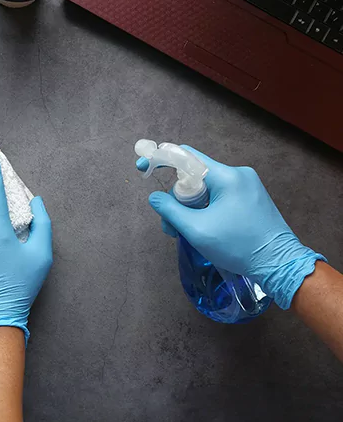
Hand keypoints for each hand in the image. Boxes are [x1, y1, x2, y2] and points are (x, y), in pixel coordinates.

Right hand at [137, 146, 325, 309]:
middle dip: (177, 198)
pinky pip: (219, 196)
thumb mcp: (197, 230)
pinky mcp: (251, 197)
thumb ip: (171, 211)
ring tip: (185, 233)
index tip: (143, 166)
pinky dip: (205, 209)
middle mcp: (238, 174)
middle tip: (170, 226)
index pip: (187, 156)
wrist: (280, 265)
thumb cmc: (238, 247)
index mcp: (227, 177)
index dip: (161, 158)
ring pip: (206, 188)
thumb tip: (154, 198)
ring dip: (190, 207)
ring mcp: (247, 185)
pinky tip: (202, 227)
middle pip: (194, 176)